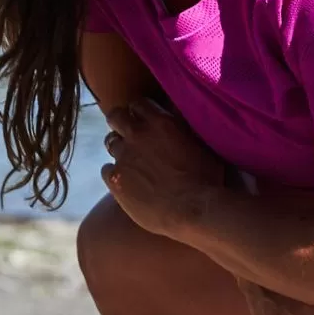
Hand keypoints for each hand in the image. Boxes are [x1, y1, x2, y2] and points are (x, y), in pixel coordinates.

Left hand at [100, 100, 225, 238]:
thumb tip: (180, 122)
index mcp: (161, 122)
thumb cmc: (208, 179)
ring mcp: (124, 157)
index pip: (139, 104)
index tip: (145, 120)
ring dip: (120, 148)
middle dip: (121, 122)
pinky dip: (115, 173)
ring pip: (111, 143)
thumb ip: (184, 129)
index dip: (141, 112)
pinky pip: (106, 170)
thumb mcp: (202, 143)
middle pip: (116, 116)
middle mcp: (137, 135)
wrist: (194, 210)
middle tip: (131, 134)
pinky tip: (127, 181)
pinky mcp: (116, 180)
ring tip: (132, 161)